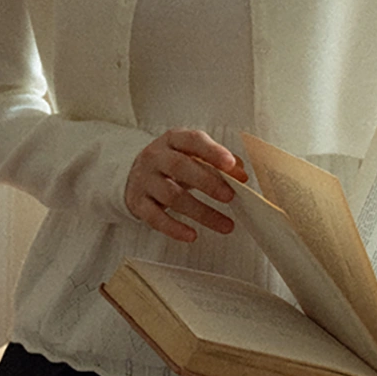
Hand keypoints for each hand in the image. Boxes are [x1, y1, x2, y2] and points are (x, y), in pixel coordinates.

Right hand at [124, 129, 246, 242]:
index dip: (212, 152)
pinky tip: (192, 235)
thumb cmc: (172, 164)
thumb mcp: (192, 154)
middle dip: (208, 182)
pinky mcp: (137, 202)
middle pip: (180, 167)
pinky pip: (155, 217)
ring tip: (226, 225)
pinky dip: (174, 228)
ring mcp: (144, 179)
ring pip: (171, 196)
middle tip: (230, 196)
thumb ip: (218, 161)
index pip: (193, 140)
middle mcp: (156, 156)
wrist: (135, 174)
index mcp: (173, 139)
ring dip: (201, 212)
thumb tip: (241, 175)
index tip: (231, 165)